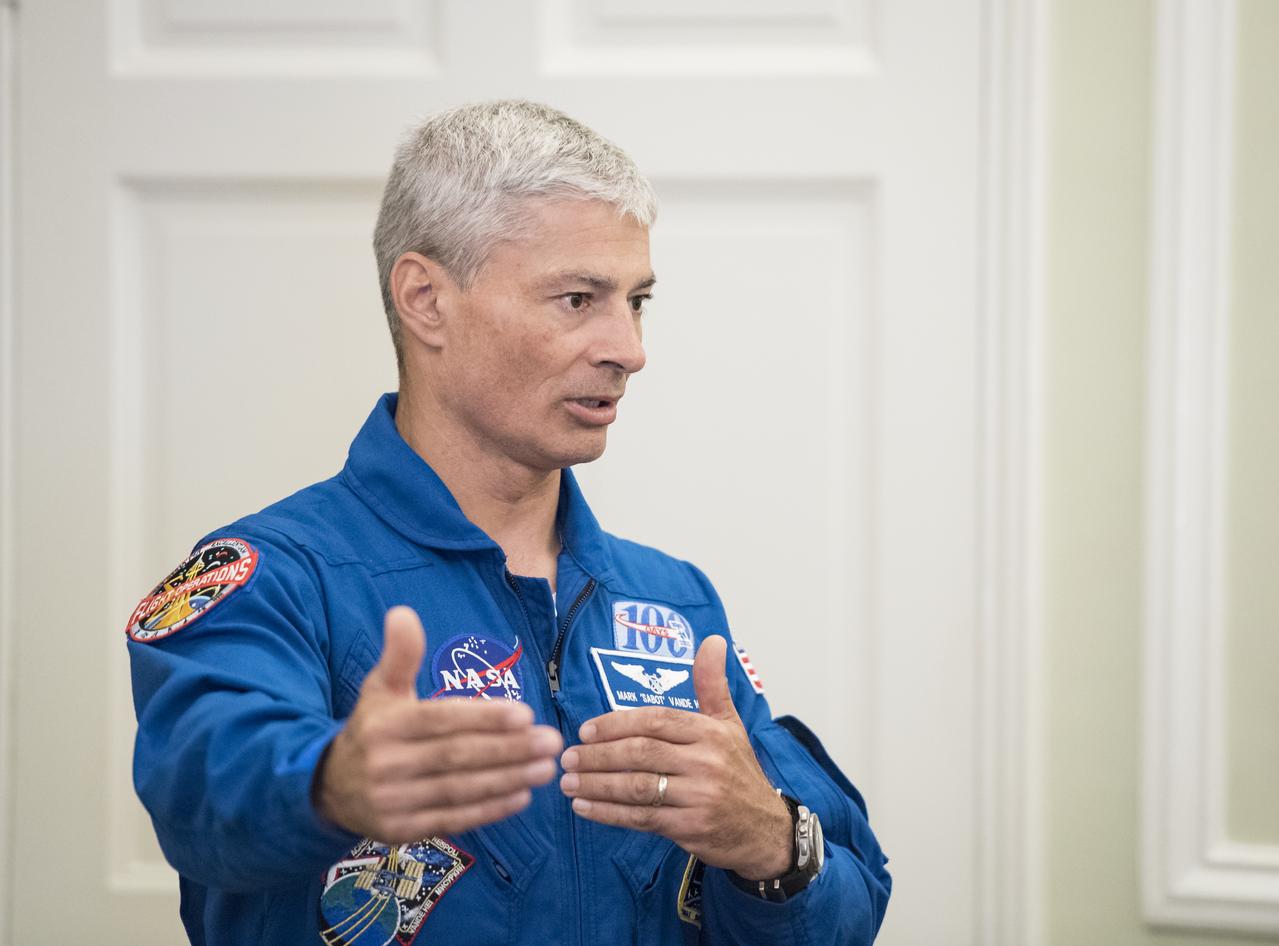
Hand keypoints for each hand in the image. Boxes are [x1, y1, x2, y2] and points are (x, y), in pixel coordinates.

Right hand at [315, 606, 562, 843]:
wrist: (329, 787)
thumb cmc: (371, 728)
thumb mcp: (379, 688)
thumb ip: (399, 655)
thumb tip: (403, 613)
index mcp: (384, 724)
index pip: (441, 720)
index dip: (484, 718)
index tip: (525, 714)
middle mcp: (386, 764)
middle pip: (456, 756)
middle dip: (509, 749)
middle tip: (551, 742)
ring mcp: (393, 801)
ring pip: (459, 789)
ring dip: (508, 780)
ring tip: (545, 768)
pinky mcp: (400, 831)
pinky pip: (452, 818)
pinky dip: (489, 809)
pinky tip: (521, 796)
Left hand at [559, 635, 791, 879]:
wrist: (763, 829)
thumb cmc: (738, 772)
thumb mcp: (730, 724)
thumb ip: (712, 684)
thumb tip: (713, 640)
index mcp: (711, 732)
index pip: (656, 720)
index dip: (617, 724)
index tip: (586, 730)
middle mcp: (706, 762)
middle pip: (641, 752)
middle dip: (599, 755)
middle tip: (568, 756)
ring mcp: (699, 797)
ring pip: (637, 786)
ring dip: (597, 784)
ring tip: (568, 782)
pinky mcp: (691, 828)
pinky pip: (641, 818)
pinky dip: (608, 813)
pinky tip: (585, 807)